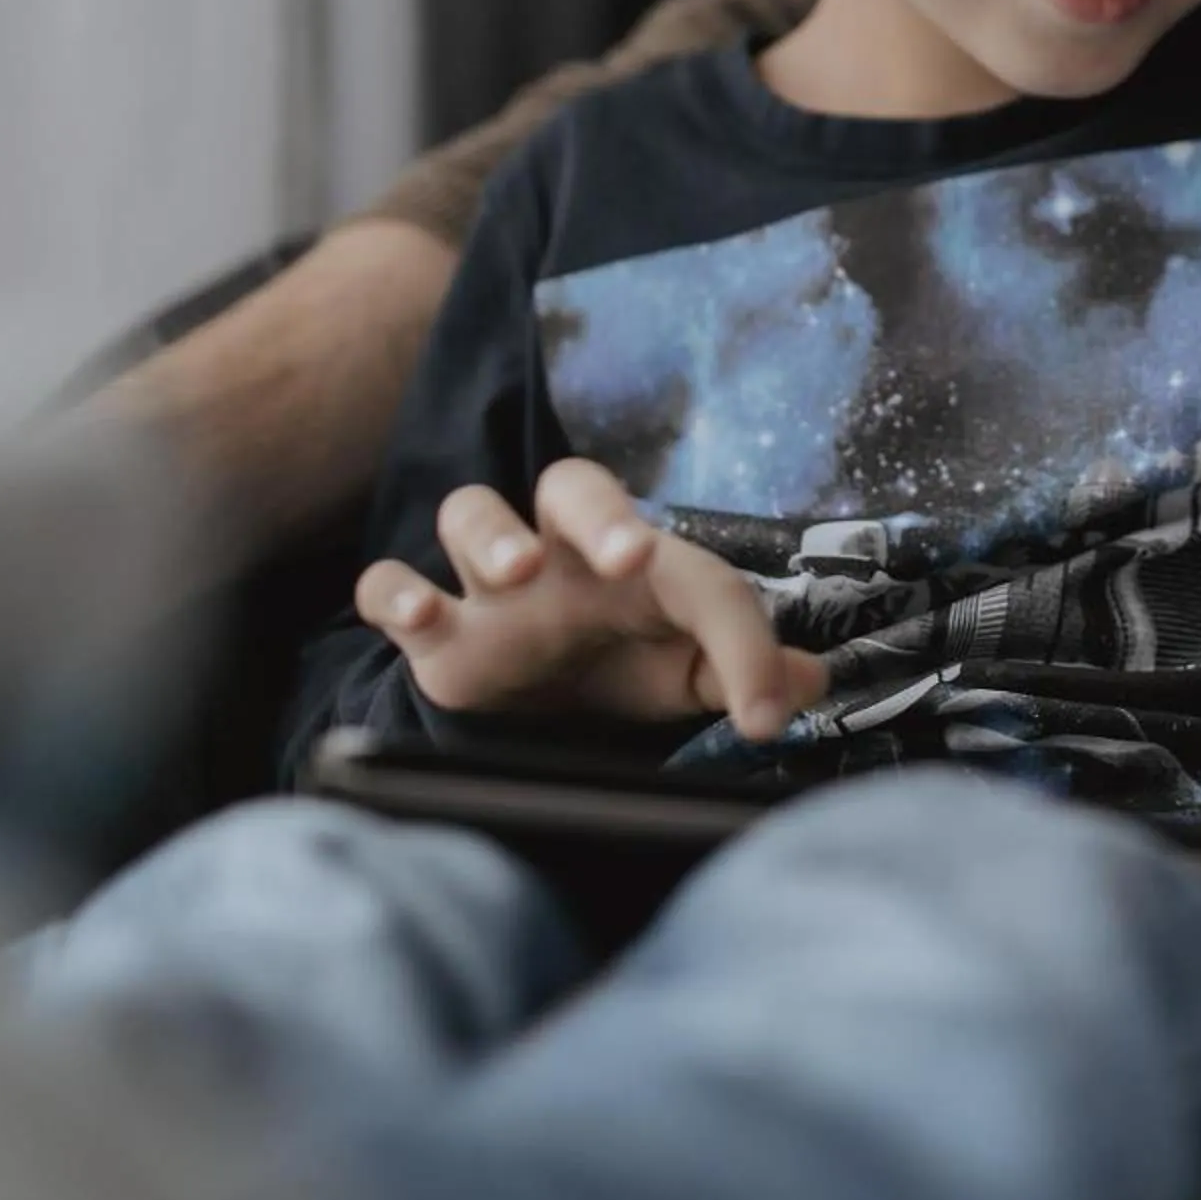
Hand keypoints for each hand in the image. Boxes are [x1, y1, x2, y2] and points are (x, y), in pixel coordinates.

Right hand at [354, 458, 828, 738]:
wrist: (542, 713)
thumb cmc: (629, 669)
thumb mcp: (693, 674)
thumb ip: (749, 670)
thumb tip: (812, 686)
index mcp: (639, 565)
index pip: (697, 574)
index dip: (740, 640)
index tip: (763, 711)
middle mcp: (563, 558)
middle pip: (569, 485)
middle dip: (598, 512)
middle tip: (622, 556)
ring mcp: (489, 592)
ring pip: (470, 511)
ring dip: (490, 533)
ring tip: (514, 574)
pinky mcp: (433, 636)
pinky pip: (388, 585)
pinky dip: (394, 593)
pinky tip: (420, 616)